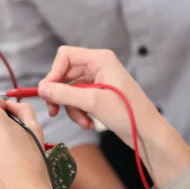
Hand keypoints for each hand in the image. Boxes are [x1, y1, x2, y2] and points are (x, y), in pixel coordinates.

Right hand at [37, 46, 160, 148]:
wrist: (148, 132)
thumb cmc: (129, 113)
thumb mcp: (93, 102)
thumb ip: (64, 94)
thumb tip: (41, 89)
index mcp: (101, 59)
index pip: (65, 56)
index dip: (53, 73)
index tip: (47, 93)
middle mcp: (99, 66)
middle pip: (65, 74)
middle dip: (61, 95)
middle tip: (54, 111)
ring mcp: (99, 80)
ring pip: (70, 90)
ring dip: (72, 108)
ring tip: (82, 122)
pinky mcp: (99, 94)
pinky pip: (79, 99)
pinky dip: (79, 112)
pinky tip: (88, 124)